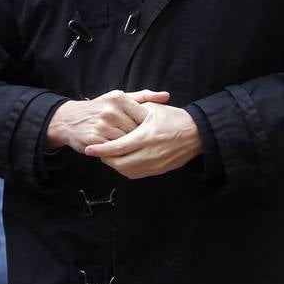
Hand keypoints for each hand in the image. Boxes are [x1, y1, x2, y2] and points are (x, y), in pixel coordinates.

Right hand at [45, 89, 169, 152]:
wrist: (69, 120)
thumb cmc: (99, 109)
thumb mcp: (119, 98)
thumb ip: (144, 97)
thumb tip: (166, 96)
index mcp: (119, 98)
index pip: (143, 115)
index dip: (148, 126)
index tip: (150, 130)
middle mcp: (110, 110)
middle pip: (136, 130)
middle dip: (140, 137)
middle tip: (142, 142)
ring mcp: (102, 126)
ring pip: (127, 142)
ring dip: (130, 147)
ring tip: (132, 148)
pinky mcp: (95, 140)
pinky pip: (114, 150)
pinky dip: (119, 153)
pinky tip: (121, 152)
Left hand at [83, 102, 202, 178]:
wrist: (196, 134)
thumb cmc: (173, 118)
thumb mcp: (152, 109)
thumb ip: (132, 112)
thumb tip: (114, 116)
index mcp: (145, 136)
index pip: (117, 147)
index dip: (101, 149)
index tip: (88, 149)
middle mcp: (149, 153)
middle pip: (119, 163)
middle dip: (105, 159)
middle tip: (98, 152)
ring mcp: (154, 164)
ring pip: (126, 171)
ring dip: (115, 165)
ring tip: (109, 155)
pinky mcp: (158, 170)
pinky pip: (136, 174)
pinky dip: (126, 169)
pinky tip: (123, 160)